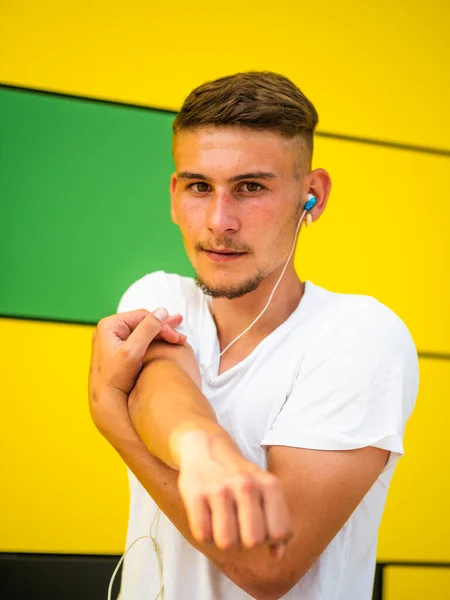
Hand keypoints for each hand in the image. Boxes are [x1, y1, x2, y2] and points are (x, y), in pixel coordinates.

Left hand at [88, 307, 184, 441]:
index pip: (143, 317)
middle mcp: (110, 329)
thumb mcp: (132, 352)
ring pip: (144, 331)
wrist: (104, 400)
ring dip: (161, 335)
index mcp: (110, 325)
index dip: (162, 326)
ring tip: (178, 338)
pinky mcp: (119, 349)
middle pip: (144, 323)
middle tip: (180, 336)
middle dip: (164, 329)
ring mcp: (114, 339)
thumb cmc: (114, 379)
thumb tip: (162, 311)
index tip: (176, 338)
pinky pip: (141, 340)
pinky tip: (166, 345)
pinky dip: (154, 342)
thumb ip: (147, 330)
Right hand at [177, 431, 291, 557]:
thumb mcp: (265, 490)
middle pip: (253, 540)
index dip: (270, 539)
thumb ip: (276, 521)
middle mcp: (246, 485)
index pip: (280, 532)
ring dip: (224, 539)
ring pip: (227, 542)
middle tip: (240, 527)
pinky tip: (208, 518)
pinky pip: (203, 534)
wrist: (208, 447)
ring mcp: (220, 489)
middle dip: (246, 541)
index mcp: (269, 484)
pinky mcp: (196, 493)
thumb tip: (276, 554)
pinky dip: (205, 534)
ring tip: (223, 523)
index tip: (261, 528)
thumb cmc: (241, 477)